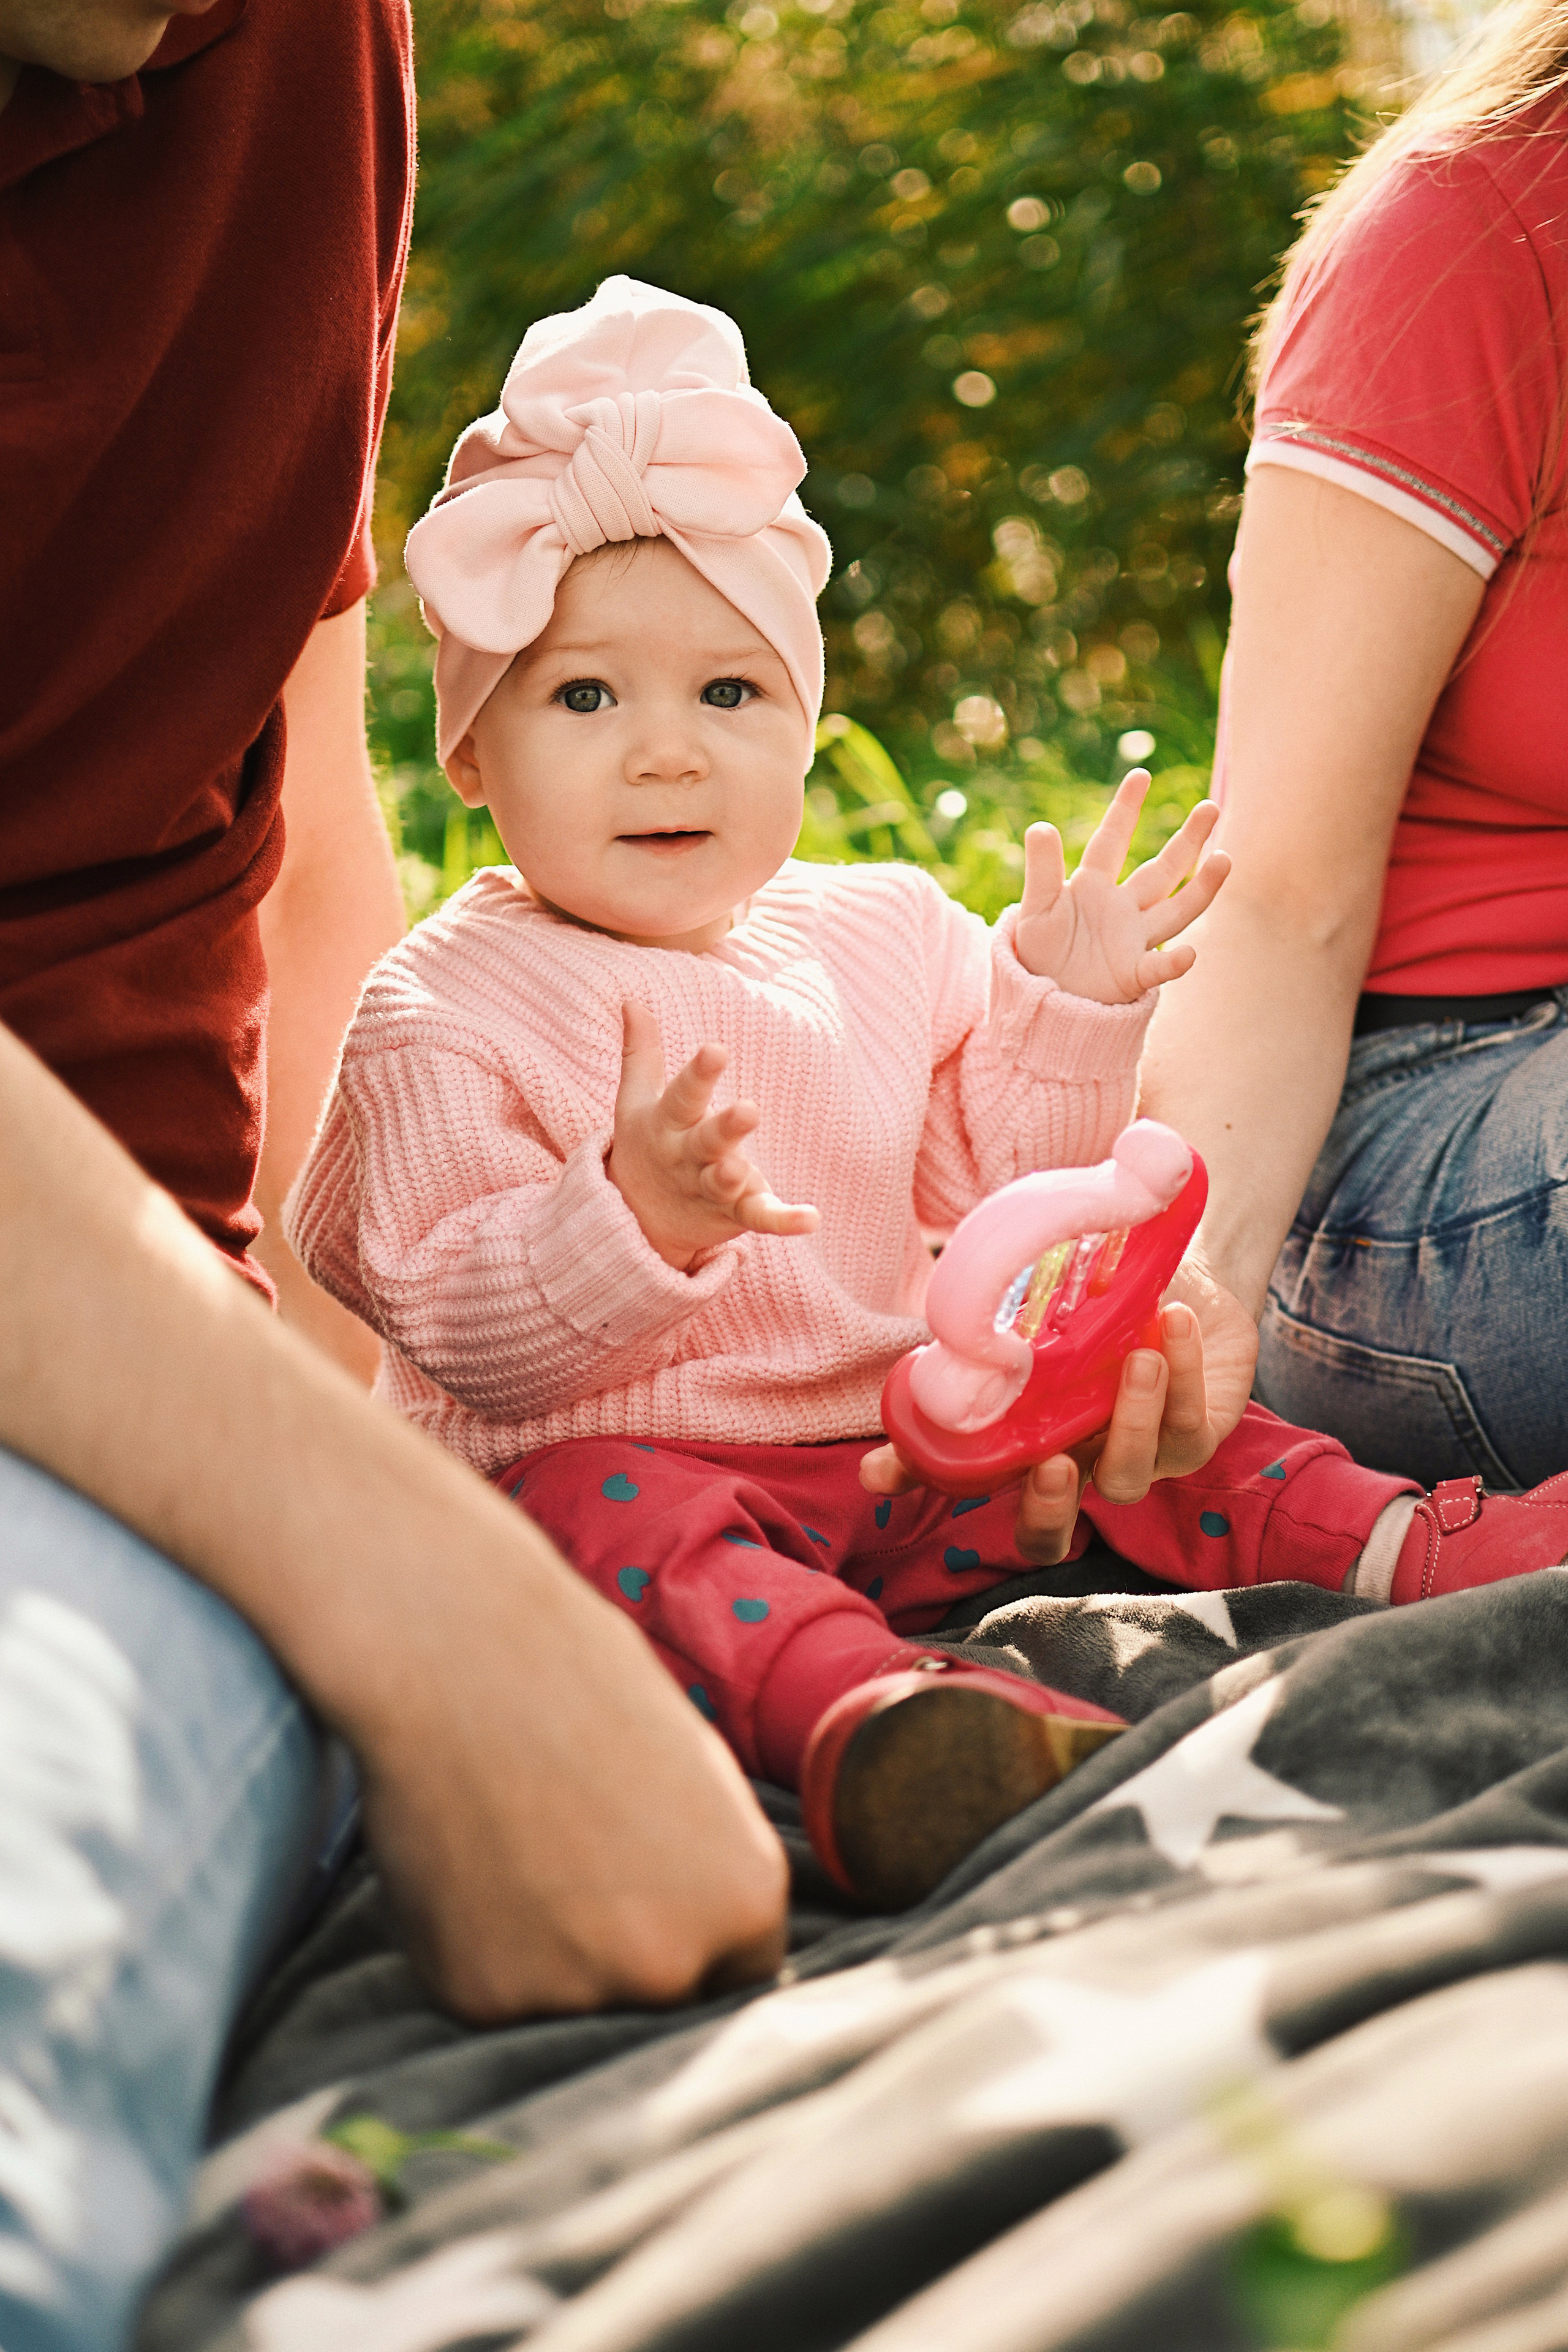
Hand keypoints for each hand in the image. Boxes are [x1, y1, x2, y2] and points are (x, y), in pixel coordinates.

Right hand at [360, 1539, 790, 2019]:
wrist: (458, 1656)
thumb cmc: (580, 1684)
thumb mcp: (697, 1773)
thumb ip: (710, 1870)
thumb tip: (707, 1939)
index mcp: (745, 1901)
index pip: (738, 1971)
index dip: (693, 1933)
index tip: (650, 1892)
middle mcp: (672, 1965)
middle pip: (660, 2000)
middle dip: (626, 1951)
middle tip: (574, 1858)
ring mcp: (574, 1992)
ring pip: (573, 2003)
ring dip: (551, 1951)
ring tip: (518, 1843)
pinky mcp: (483, 1999)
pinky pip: (495, 1995)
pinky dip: (481, 1946)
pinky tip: (471, 1862)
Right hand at [607, 1000, 818, 1269]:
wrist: (639, 1219)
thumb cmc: (648, 1145)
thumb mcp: (634, 1101)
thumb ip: (640, 1053)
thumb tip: (632, 1000)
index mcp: (667, 1124)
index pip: (683, 1095)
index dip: (699, 1074)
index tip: (717, 1049)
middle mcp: (688, 1157)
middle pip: (706, 1141)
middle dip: (725, 1128)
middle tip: (748, 1110)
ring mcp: (711, 1188)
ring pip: (724, 1183)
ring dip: (735, 1178)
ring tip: (745, 1171)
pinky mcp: (735, 1213)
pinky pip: (760, 1217)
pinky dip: (784, 1220)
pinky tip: (811, 1219)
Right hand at [860, 1256, 1257, 1564]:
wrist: (1181, 1277)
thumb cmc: (1094, 1305)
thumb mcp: (1027, 1323)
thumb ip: (974, 1357)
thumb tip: (890, 1426)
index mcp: (1036, 1453)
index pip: (988, 1501)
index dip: (930, 1491)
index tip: (884, 1474)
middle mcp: (1082, 1469)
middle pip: (1053, 1533)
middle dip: (1048, 1508)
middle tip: (1048, 1463)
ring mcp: (1141, 1459)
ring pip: (1129, 1478)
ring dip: (1133, 1421)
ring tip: (1138, 1358)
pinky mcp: (1197, 1432)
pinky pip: (1189, 1421)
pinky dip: (1186, 1371)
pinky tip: (1175, 1322)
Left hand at [1012, 771, 1228, 1004]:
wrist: (1042, 1000)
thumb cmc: (1039, 953)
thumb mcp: (1034, 909)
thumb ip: (1040, 870)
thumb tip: (1041, 826)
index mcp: (1093, 886)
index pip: (1112, 840)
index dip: (1126, 808)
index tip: (1141, 774)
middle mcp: (1122, 908)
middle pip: (1162, 869)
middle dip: (1188, 840)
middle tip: (1211, 807)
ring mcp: (1133, 940)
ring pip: (1176, 910)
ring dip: (1201, 887)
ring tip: (1225, 859)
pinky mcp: (1132, 976)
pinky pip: (1158, 968)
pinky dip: (1173, 964)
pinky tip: (1188, 954)